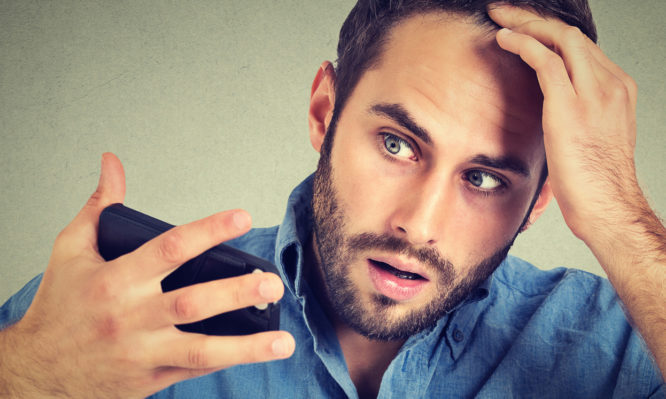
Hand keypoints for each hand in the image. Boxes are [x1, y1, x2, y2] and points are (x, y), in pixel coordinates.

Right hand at [0, 153, 294, 397]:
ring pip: (201, 349)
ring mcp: (142, 352)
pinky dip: (227, 362)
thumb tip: (112, 163)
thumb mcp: (71, 249)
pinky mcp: (149, 379)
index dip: (209, 230)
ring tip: (282, 340)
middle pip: (193, 302)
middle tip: (272, 284)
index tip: (242, 217)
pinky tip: (257, 353)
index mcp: (116, 279)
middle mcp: (131, 316)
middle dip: (237, 292)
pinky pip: (193, 370)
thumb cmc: (58, 306)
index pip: (170, 248)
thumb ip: (99, 205)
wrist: (35, 372)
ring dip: (246, 347)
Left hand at [488, 4, 640, 245]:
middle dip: (534, 18)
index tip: (525, 27)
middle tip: (505, 12)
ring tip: (499, 18)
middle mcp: (610, 84)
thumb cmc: (594, 182)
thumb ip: (574, 112)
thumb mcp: (588, 137)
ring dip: (525, 23)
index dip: (549, 32)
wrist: (607, 206)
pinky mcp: (570, 105)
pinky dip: (522, 43)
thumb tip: (546, 107)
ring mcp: (593, 93)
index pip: (581, 47)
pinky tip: (504, 39)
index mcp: (616, 89)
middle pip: (570, 34)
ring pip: (559, 38)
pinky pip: (544, 60)